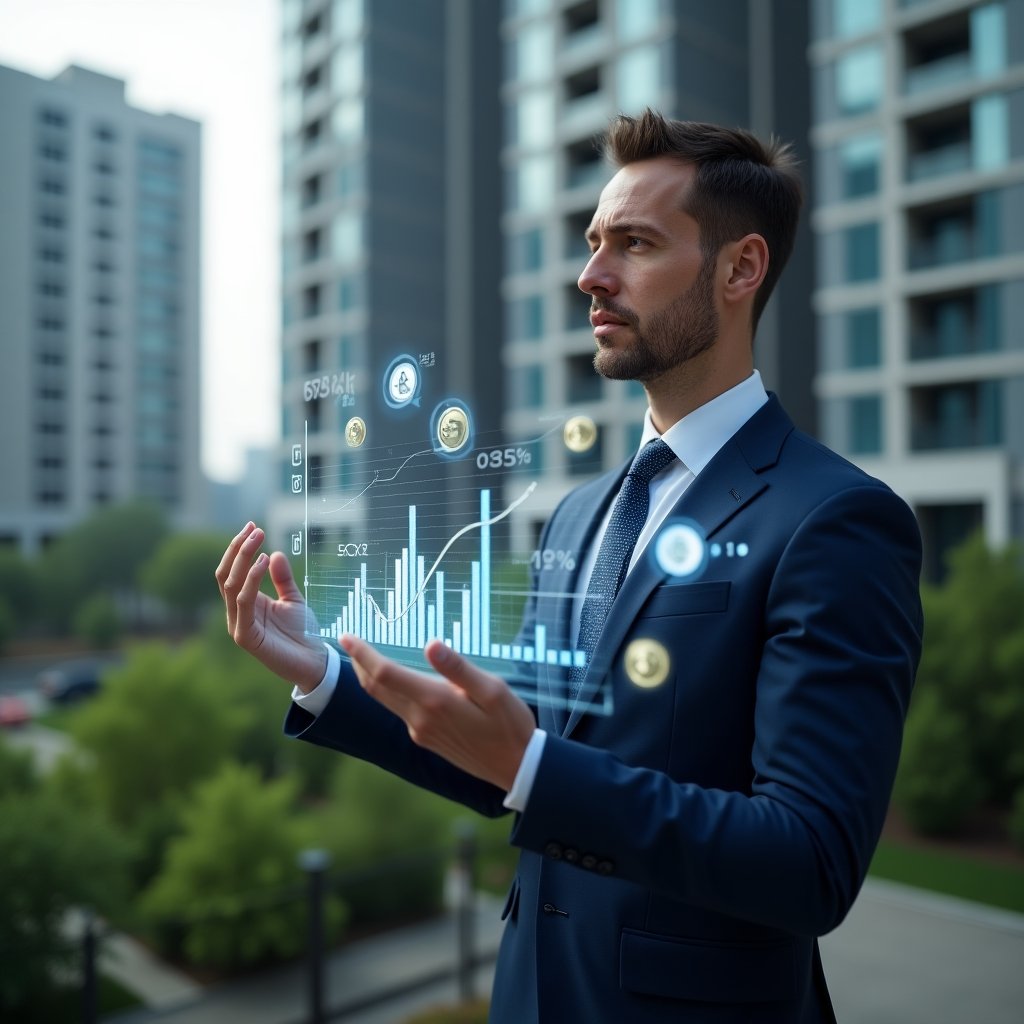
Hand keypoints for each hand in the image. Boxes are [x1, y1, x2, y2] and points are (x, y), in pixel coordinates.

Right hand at [215, 522, 326, 690]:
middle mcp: (237, 613)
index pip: (232, 571)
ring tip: (259, 539)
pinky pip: (243, 602)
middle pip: (226, 574)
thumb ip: (283, 579)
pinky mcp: (245, 637)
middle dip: (239, 549)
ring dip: (244, 558)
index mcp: (245, 603)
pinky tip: (263, 563)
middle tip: (255, 528)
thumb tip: (275, 553)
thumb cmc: (303, 633)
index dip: (239, 548)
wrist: (314, 662)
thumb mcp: (294, 599)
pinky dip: (251, 580)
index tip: (253, 526)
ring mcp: (238, 625)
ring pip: (231, 585)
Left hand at [340, 634, 535, 791]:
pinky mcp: (427, 739)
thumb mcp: (494, 690)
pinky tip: (398, 681)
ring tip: (365, 657)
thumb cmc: (510, 724)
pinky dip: (390, 691)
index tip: (347, 636)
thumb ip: (459, 668)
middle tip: (348, 641)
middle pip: (376, 688)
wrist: (516, 768)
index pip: (386, 674)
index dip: (363, 653)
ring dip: (371, 678)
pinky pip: (400, 710)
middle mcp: (420, 719)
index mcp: (435, 701)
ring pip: (385, 701)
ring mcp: (421, 732)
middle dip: (359, 663)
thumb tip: (430, 645)